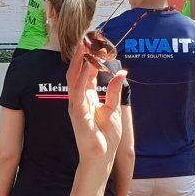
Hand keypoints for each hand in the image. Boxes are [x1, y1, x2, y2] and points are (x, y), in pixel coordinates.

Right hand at [66, 31, 127, 165]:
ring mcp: (75, 105)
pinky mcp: (76, 113)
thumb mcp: (114, 108)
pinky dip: (80, 79)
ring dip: (78, 62)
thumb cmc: (106, 136)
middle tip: (88, 38)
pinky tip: (84, 67)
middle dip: (81, 55)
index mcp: (86, 97)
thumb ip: (114, 90)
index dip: (90, 57)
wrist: (101, 157)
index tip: (97, 43)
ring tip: (83, 46)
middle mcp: (78, 98)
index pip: (86, 72)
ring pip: (73, 78)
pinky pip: (76, 93)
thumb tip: (121, 71)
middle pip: (77, 71)